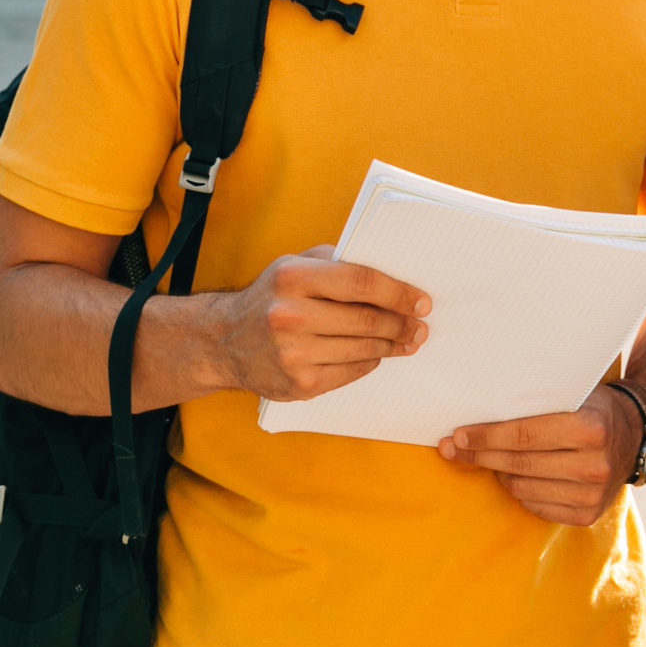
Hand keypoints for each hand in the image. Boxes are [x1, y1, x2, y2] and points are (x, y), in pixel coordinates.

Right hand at [206, 245, 429, 401]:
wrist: (224, 342)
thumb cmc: (269, 298)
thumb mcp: (293, 266)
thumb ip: (336, 262)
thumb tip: (390, 271)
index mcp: (293, 278)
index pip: (361, 282)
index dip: (398, 292)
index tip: (421, 301)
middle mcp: (290, 315)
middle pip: (368, 320)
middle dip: (402, 323)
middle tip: (420, 325)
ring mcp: (295, 354)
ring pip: (365, 349)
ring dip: (393, 345)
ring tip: (408, 340)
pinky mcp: (300, 384)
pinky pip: (352, 371)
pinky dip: (370, 362)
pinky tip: (378, 354)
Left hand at [438, 387, 637, 526]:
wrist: (634, 436)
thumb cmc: (591, 407)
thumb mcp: (571, 394)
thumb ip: (534, 401)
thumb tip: (476, 407)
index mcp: (590, 427)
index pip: (524, 435)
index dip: (486, 437)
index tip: (457, 436)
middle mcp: (595, 464)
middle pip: (519, 464)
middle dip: (479, 456)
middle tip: (451, 449)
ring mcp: (594, 494)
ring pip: (522, 488)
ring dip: (498, 474)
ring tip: (490, 458)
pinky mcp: (589, 515)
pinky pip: (535, 507)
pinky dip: (519, 491)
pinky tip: (515, 476)